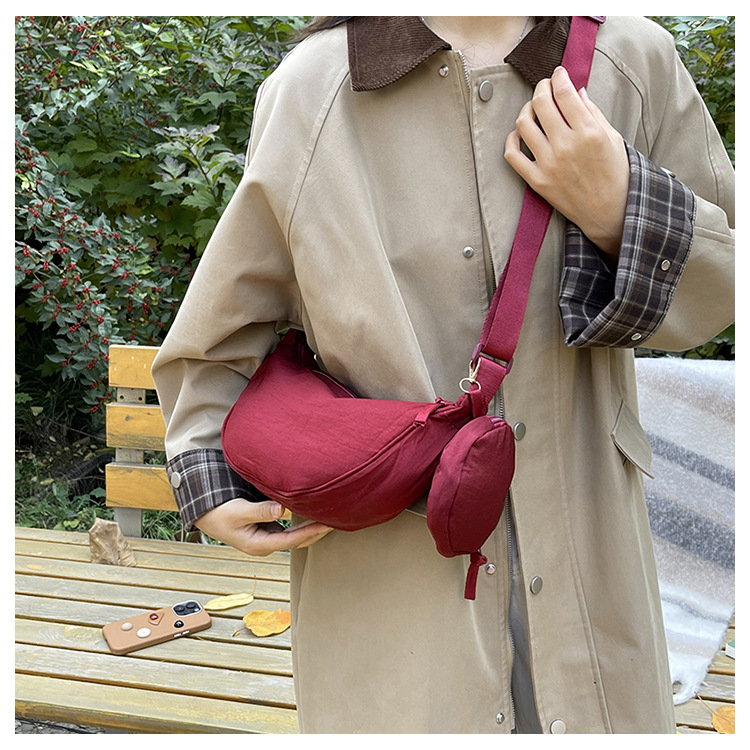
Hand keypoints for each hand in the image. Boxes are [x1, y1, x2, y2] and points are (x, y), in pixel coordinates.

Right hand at [194, 497, 333, 556]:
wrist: (206, 514)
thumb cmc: (219, 513)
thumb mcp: (237, 511)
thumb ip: (259, 510)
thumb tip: (280, 510)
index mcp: (259, 545)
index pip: (291, 540)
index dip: (310, 532)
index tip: (326, 524)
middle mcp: (266, 545)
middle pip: (298, 542)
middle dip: (317, 533)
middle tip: (338, 520)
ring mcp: (267, 539)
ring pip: (295, 537)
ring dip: (312, 529)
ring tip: (331, 518)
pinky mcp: (267, 532)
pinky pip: (290, 530)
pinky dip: (303, 524)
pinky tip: (313, 514)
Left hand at [504, 66, 628, 259]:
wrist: (609, 211)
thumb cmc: (614, 173)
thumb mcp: (611, 137)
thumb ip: (592, 112)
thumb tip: (576, 91)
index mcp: (589, 132)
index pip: (565, 93)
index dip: (559, 77)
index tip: (558, 73)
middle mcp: (566, 146)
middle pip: (541, 104)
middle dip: (541, 88)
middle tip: (544, 87)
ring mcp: (548, 164)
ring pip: (523, 124)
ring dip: (525, 110)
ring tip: (532, 108)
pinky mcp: (536, 181)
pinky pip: (512, 155)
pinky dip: (511, 140)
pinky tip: (518, 134)